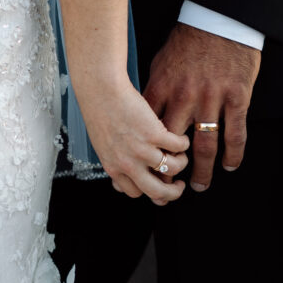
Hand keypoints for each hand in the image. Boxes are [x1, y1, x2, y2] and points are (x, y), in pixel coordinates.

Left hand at [78, 78, 189, 204]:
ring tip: (181, 155)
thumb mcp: (102, 142)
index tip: (156, 183)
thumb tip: (127, 167)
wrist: (101, 88)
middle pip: (156, 192)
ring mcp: (142, 150)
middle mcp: (127, 163)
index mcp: (113, 167)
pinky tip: (181, 137)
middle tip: (178, 185)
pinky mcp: (155, 134)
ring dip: (181, 163)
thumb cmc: (99, 109)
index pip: (134, 192)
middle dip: (172, 193)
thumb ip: (115, 157)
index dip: (148, 190)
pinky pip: (178, 146)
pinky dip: (183, 143)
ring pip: (172, 168)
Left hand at [144, 24, 260, 192]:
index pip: (149, 128)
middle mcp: (185, 97)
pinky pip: (234, 133)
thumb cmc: (188, 40)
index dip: (147, 151)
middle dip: (170, 167)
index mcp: (163, 87)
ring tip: (199, 185)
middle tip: (169, 185)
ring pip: (205, 145)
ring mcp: (212, 99)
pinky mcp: (236, 98)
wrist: (220, 20)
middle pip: (173, 142)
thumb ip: (154, 90)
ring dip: (202, 170)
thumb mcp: (161, 62)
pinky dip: (232, 153)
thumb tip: (143, 113)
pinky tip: (230, 165)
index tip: (145, 166)